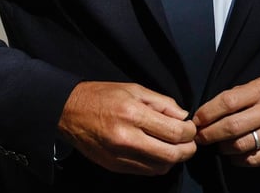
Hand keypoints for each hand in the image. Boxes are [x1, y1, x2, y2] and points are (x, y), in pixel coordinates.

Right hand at [57, 81, 197, 174]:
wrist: (69, 112)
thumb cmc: (102, 96)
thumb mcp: (134, 88)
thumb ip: (162, 103)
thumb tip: (183, 117)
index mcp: (133, 114)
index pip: (174, 132)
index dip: (189, 131)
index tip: (190, 127)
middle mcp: (127, 138)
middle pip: (171, 154)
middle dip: (187, 149)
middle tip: (190, 142)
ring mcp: (120, 156)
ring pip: (160, 167)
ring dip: (174, 159)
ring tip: (175, 147)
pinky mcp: (115, 166)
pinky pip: (146, 171)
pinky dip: (158, 164)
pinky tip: (159, 153)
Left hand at [193, 76, 259, 166]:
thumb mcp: (259, 86)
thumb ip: (236, 96)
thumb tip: (206, 114)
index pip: (228, 101)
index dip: (208, 113)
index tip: (197, 120)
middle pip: (232, 126)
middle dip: (210, 133)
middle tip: (200, 137)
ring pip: (241, 145)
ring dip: (222, 147)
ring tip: (216, 145)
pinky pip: (254, 159)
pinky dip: (237, 159)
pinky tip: (232, 154)